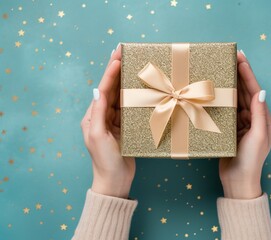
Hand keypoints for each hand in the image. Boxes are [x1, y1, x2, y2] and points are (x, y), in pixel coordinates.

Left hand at [80, 45, 134, 198]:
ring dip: (127, 83)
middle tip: (124, 53)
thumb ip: (98, 114)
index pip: (103, 90)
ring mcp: (114, 122)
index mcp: (93, 117)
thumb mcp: (98, 136)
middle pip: (112, 90)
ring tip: (134, 67)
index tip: (118, 57)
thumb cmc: (104, 160)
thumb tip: (100, 90)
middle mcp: (103, 116)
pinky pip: (129, 110)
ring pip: (121, 98)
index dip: (110, 73)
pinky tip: (140, 90)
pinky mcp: (124, 128)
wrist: (115, 180)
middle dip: (117, 72)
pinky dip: (134, 99)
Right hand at [219, 50, 270, 198]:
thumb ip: (259, 114)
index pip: (255, 91)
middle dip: (239, 75)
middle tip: (230, 58)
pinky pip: (227, 112)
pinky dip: (223, 101)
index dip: (248, 73)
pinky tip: (216, 93)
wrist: (238, 182)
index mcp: (263, 119)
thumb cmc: (251, 161)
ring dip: (230, 86)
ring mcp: (242, 125)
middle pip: (245, 93)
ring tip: (222, 70)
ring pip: (235, 101)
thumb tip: (261, 91)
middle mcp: (254, 119)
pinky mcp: (231, 130)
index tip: (241, 57)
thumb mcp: (258, 136)